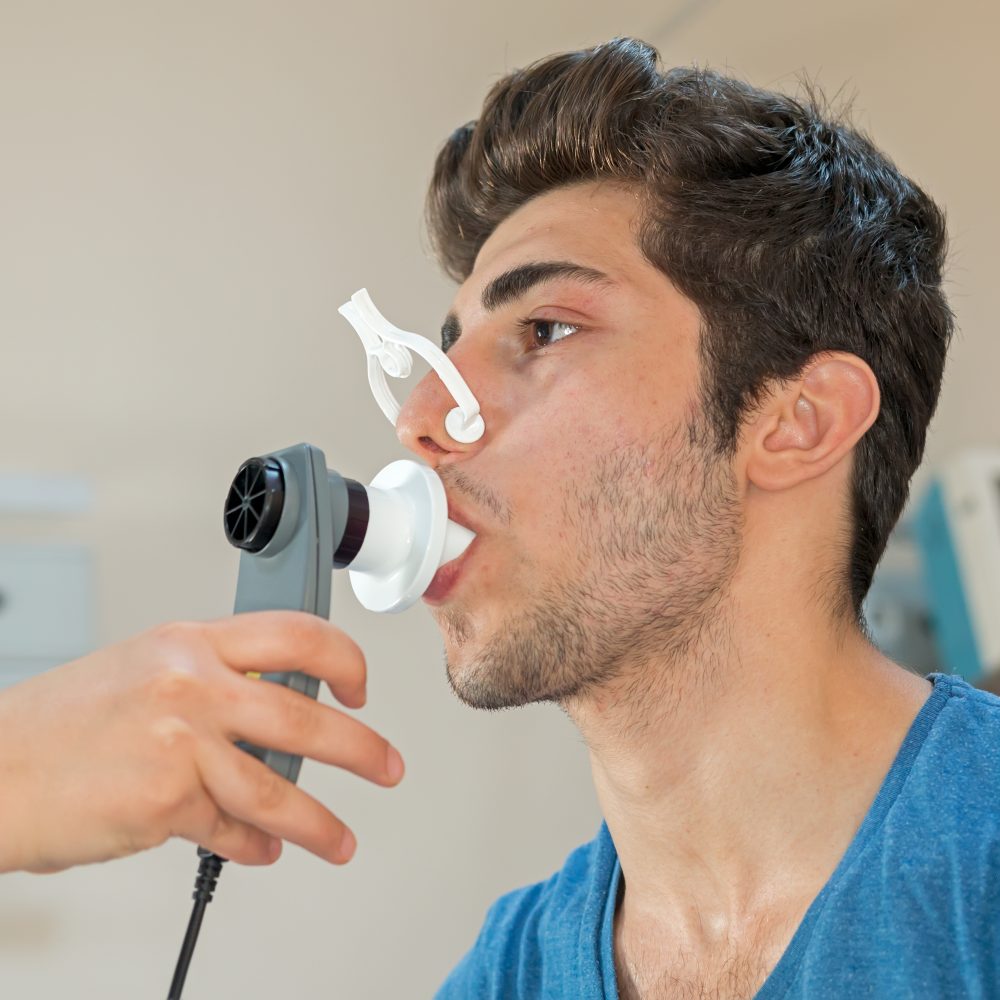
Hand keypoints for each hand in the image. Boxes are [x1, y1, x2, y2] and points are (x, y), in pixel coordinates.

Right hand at [0, 611, 402, 872]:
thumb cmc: (59, 722)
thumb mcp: (143, 667)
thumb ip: (212, 679)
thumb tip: (275, 706)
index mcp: (191, 642)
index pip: (296, 634)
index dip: (344, 659)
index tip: (360, 687)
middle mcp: (191, 685)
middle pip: (305, 716)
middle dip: (360, 749)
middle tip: (386, 767)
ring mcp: (180, 744)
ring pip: (278, 788)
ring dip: (319, 823)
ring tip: (341, 839)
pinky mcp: (164, 803)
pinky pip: (231, 829)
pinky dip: (254, 845)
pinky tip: (265, 849)